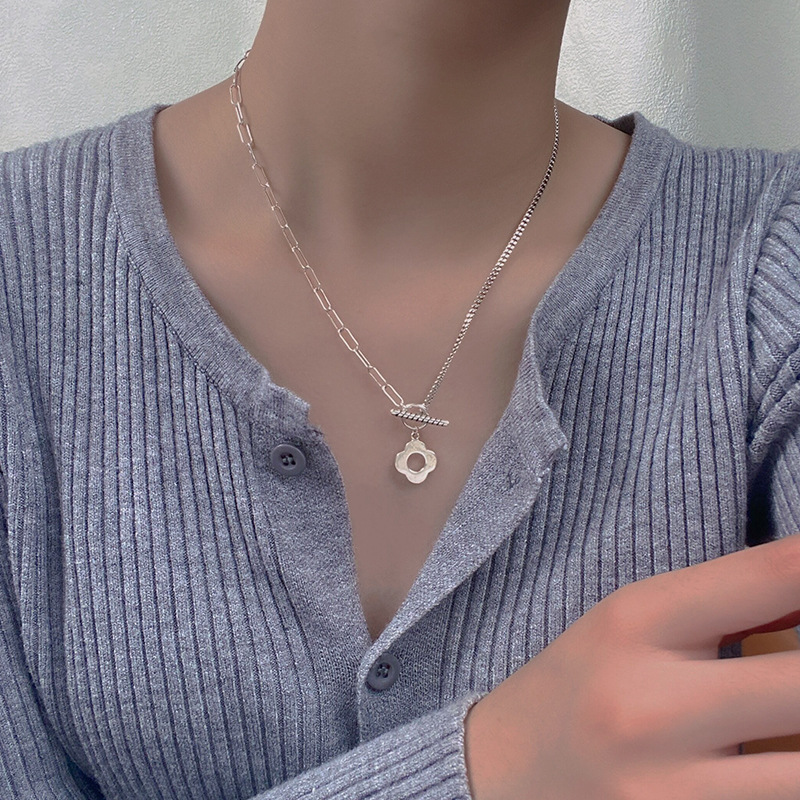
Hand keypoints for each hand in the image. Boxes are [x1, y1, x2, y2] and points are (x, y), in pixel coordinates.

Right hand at [464, 534, 799, 799]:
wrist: (503, 773)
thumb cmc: (577, 686)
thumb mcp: (633, 625)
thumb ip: (723, 605)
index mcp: (636, 622)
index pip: (770, 577)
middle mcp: (652, 705)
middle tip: (799, 673)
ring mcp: (668, 790)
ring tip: (791, 719)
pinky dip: (787, 781)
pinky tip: (778, 756)